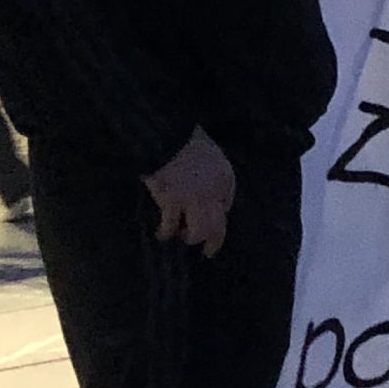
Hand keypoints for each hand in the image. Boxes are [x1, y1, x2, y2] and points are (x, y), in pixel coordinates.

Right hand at [144, 128, 235, 257]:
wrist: (168, 135)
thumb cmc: (185, 140)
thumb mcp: (209, 154)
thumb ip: (209, 171)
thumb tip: (202, 187)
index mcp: (226, 178)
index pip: (226, 204)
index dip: (219, 215)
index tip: (213, 219)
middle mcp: (215, 193)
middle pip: (219, 225)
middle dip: (214, 241)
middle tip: (209, 252)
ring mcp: (194, 200)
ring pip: (199, 231)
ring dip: (191, 238)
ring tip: (182, 238)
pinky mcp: (172, 203)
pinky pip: (171, 225)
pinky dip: (166, 232)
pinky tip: (162, 235)